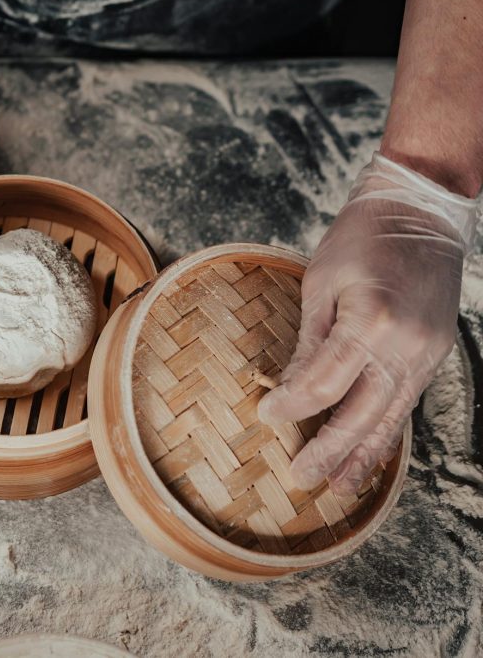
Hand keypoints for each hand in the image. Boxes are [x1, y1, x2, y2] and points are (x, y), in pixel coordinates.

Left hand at [258, 152, 475, 493]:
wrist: (421, 212)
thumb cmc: (362, 238)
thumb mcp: (321, 284)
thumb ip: (309, 343)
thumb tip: (286, 391)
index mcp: (372, 322)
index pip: (325, 382)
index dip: (293, 405)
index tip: (266, 418)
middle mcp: (406, 345)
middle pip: (362, 412)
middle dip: (330, 451)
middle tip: (301, 479)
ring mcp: (426, 353)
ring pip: (391, 416)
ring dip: (365, 455)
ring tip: (340, 488)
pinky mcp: (434, 354)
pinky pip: (406, 402)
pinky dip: (386, 431)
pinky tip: (370, 454)